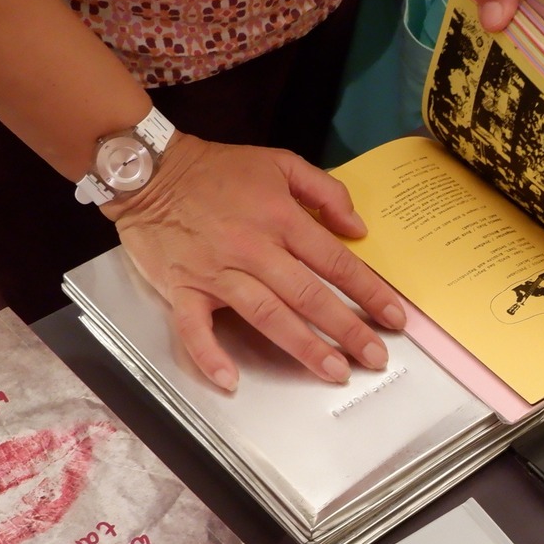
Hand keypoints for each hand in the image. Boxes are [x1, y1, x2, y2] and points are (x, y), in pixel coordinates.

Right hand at [107, 133, 406, 388]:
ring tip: (333, 371)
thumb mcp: (278, 162)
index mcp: (280, 218)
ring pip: (266, 314)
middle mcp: (253, 248)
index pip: (335, 262)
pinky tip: (229, 381)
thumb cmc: (215, 169)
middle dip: (347, 329)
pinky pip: (194, 328)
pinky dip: (209, 355)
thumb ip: (324, 191)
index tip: (395, 318)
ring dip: (302, 346)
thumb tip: (357, 227)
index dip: (369, 292)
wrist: (148, 169)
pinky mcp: (181, 288)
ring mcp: (216, 271)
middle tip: (375, 358)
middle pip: (308, 295)